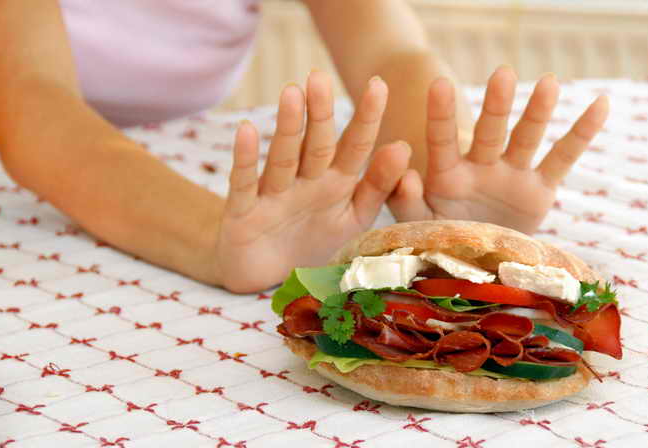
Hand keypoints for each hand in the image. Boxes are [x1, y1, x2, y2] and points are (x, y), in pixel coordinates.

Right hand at [215, 71, 409, 292]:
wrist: (267, 280)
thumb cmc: (314, 244)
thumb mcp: (353, 219)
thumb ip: (378, 187)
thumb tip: (404, 146)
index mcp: (336, 184)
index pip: (355, 147)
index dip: (366, 118)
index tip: (379, 85)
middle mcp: (306, 182)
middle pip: (317, 144)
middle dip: (320, 113)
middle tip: (321, 77)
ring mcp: (274, 194)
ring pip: (283, 156)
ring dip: (288, 127)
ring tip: (292, 93)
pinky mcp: (243, 213)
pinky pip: (245, 183)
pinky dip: (246, 159)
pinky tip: (247, 130)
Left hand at [388, 66, 608, 233]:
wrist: (477, 260)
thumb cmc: (441, 235)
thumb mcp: (418, 223)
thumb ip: (406, 201)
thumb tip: (407, 174)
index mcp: (447, 174)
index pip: (442, 140)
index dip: (441, 115)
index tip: (439, 85)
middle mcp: (481, 167)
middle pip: (489, 132)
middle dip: (496, 107)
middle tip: (502, 75)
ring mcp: (512, 174)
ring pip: (526, 138)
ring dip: (537, 112)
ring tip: (548, 83)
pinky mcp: (539, 190)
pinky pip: (562, 160)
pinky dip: (581, 135)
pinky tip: (600, 104)